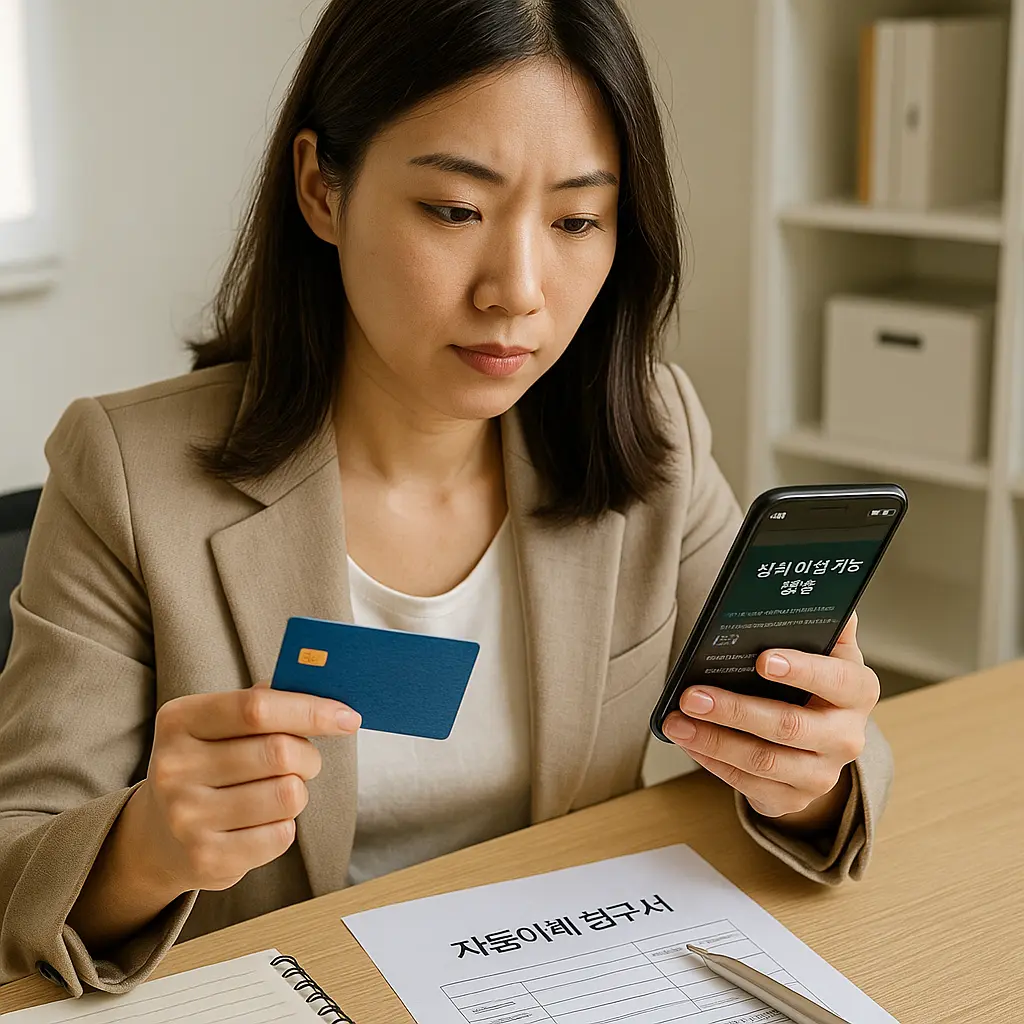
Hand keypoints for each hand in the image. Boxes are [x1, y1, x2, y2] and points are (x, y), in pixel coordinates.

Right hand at [134, 683, 360, 893]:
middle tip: (305, 760)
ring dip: (298, 791)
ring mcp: (186, 817)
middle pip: (280, 752)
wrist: (158, 835)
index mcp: (179, 721)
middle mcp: (174, 768)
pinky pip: (281, 836)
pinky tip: (261, 823)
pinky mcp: (206, 859)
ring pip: (288, 794)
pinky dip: (285, 826)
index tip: (348, 717)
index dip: (311, 710)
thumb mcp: (219, 724)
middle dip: (309, 756)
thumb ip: (264, 702)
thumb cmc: (208, 763)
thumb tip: (321, 685)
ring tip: (278, 791)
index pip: (257, 709)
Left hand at [662, 613, 877, 828]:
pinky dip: (712, 761)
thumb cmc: (815, 685)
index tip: (761, 659)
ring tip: (676, 721)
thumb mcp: (825, 652)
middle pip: (789, 726)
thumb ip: (822, 625)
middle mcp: (847, 737)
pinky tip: (688, 740)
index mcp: (857, 692)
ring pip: (763, 760)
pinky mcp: (792, 798)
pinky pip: (747, 784)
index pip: (836, 680)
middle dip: (735, 710)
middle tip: (691, 694)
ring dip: (713, 740)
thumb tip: (830, 596)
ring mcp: (822, 774)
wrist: (821, 745)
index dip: (802, 670)